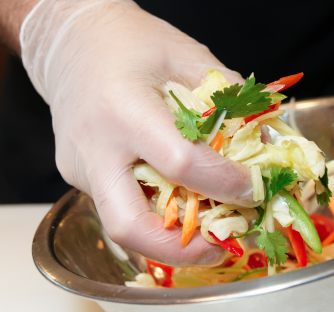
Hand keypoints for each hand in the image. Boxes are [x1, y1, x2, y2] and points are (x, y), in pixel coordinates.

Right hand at [21, 0, 253, 265]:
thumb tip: (264, 140)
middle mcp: (94, 146)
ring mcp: (78, 167)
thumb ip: (227, 99)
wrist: (69, 39)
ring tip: (204, 227)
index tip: (253, 191)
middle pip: (129, 226)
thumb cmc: (129, 41)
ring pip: (120, 224)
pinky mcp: (75, 176)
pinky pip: (116, 205)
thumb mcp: (187, 55)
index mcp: (124, 108)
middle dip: (178, 250)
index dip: (224, 184)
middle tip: (218, 248)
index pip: (180, 164)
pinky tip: (174, 199)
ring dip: (166, 237)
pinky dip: (150, 212)